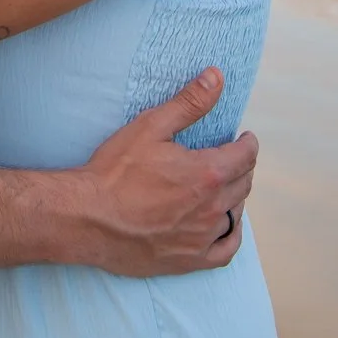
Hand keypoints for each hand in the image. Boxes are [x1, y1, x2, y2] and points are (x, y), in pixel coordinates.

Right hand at [73, 67, 255, 275]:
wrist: (89, 218)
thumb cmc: (116, 171)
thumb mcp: (151, 126)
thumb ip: (189, 103)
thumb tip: (216, 77)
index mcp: (208, 173)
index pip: (245, 156)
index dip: (247, 143)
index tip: (245, 138)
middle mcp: (213, 208)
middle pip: (244, 184)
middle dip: (242, 166)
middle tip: (232, 157)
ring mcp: (203, 237)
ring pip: (236, 214)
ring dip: (236, 196)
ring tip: (226, 185)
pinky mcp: (190, 260)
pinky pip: (226, 250)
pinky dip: (231, 234)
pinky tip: (226, 225)